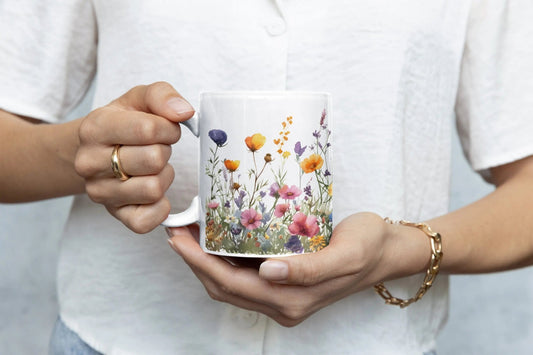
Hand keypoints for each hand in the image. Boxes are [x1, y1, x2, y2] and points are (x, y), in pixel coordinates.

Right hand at [75, 82, 194, 232]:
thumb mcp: (139, 99)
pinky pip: (149, 220)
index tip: (165, 128)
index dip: (168, 128)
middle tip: (155, 148)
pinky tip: (154, 191)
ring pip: (154, 189)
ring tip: (152, 167)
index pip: (148, 129)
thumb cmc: (125, 123)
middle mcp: (89, 162)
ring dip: (164, 176)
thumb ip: (162, 96)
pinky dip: (161, 206)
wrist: (99, 150)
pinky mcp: (115, 215)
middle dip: (164, 151)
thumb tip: (184, 112)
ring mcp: (100, 192)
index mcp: (95, 128)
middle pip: (154, 160)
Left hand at [167, 213, 427, 326]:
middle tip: (176, 231)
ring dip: (205, 262)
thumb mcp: (344, 254)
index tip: (178, 237)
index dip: (200, 263)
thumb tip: (268, 272)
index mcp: (292, 300)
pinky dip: (223, 260)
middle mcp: (282, 303)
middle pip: (223, 287)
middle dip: (194, 262)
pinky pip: (244, 277)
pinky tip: (217, 239)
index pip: (231, 284)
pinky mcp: (285, 284)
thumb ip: (308, 269)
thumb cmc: (368, 246)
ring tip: (189, 233)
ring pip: (230, 284)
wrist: (387, 250)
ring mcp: (282, 296)